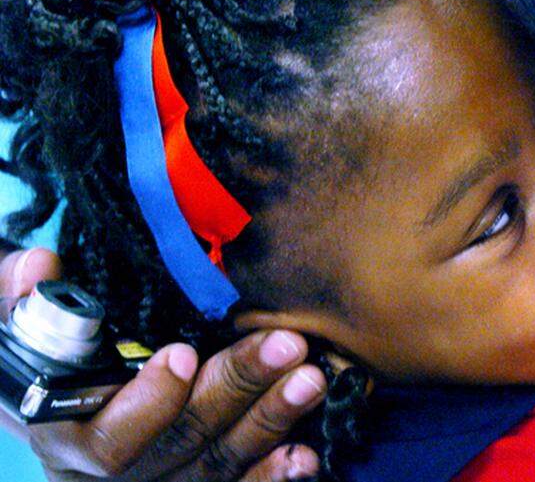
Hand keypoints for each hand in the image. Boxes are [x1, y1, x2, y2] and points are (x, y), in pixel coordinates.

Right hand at [1, 248, 326, 481]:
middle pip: (181, 440)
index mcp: (66, 431)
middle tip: (285, 345)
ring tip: (312, 378)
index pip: (107, 436)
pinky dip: (275, 473)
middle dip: (236, 389)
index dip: (147, 402)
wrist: (62, 404)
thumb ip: (22, 297)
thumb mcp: (22, 330)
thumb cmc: (50, 358)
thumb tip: (40, 266)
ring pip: (219, 461)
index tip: (182, 354)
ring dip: (271, 419)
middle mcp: (112, 474)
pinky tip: (308, 452)